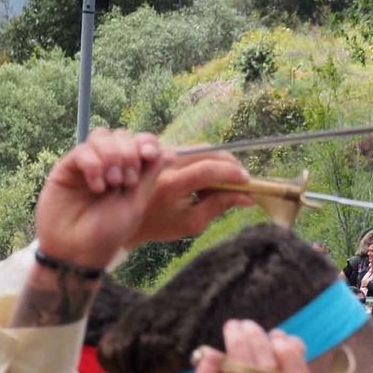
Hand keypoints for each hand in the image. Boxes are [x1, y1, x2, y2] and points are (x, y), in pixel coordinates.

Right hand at [35, 128, 167, 269]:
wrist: (76, 251)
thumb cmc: (108, 233)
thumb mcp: (136, 204)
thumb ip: (149, 175)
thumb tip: (168, 152)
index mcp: (131, 172)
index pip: (141, 142)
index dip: (146, 142)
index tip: (149, 155)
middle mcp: (110, 165)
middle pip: (122, 134)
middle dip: (129, 153)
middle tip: (127, 181)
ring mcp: (88, 165)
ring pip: (101, 136)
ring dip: (112, 155)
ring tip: (112, 183)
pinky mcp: (67, 168)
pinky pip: (82, 151)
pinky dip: (93, 164)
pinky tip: (97, 186)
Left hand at [127, 152, 253, 247]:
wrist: (124, 218)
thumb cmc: (159, 225)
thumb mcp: (191, 223)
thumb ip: (219, 206)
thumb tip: (247, 197)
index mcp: (171, 185)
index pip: (209, 170)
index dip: (232, 173)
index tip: (248, 181)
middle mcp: (165, 163)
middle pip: (207, 152)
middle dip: (229, 163)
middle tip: (241, 177)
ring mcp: (160, 154)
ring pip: (199, 147)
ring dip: (218, 160)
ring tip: (227, 177)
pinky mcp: (159, 150)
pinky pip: (189, 148)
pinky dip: (205, 158)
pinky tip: (209, 174)